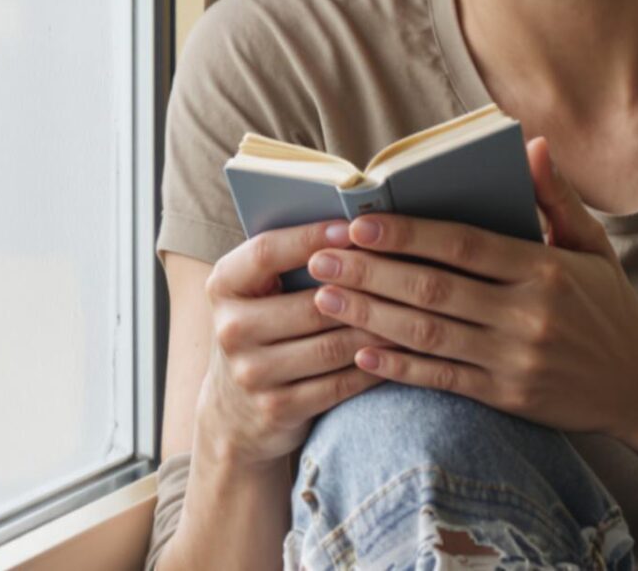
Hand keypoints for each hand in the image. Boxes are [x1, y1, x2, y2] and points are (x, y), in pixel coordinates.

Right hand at [197, 219, 398, 467]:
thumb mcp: (257, 293)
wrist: (234, 412)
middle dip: (364, 290)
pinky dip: (375, 367)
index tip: (354, 228)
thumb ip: (289, 261)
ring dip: (378, 330)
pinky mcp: (277, 408)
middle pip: (310, 304)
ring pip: (332, 346)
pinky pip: (340, 384)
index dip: (311, 237)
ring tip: (415, 313)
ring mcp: (252, 373)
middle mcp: (230, 329)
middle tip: (408, 274)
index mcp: (223, 285)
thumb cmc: (262, 331)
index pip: (266, 252)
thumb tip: (355, 225)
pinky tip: (400, 353)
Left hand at [303, 136, 637, 444]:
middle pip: (435, 289)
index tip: (358, 224)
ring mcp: (516, 360)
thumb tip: (532, 143)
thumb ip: (556, 197)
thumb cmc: (609, 306)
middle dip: (370, 273)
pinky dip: (399, 368)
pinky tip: (361, 353)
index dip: (407, 233)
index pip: (463, 244)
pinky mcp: (508, 398)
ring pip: (430, 335)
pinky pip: (443, 380)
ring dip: (371, 316)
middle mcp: (528, 314)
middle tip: (319, 259)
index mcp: (545, 269)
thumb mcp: (592, 246)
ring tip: (323, 299)